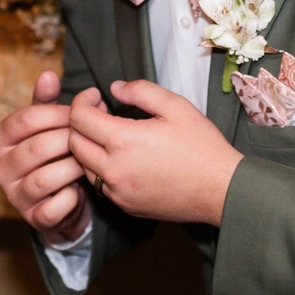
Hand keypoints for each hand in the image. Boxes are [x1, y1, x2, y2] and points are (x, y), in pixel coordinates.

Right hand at [0, 70, 90, 244]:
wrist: (62, 201)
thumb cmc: (55, 154)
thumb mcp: (48, 125)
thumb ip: (47, 101)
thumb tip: (48, 74)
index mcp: (1, 139)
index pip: (25, 120)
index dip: (58, 113)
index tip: (84, 111)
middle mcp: (2, 168)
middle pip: (37, 148)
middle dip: (70, 140)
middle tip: (93, 136)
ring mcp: (16, 196)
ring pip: (45, 178)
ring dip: (73, 167)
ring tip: (90, 161)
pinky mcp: (34, 219)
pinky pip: (54, 208)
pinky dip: (72, 197)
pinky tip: (82, 189)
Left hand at [68, 80, 242, 226]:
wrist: (221, 189)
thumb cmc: (202, 145)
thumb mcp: (175, 106)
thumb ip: (139, 91)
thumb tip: (113, 88)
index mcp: (124, 141)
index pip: (79, 118)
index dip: (82, 100)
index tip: (96, 95)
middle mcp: (114, 169)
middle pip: (73, 142)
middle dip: (80, 122)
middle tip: (100, 111)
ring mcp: (118, 191)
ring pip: (83, 166)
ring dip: (88, 146)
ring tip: (109, 134)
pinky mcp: (125, 206)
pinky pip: (100, 184)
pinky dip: (101, 168)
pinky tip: (121, 157)